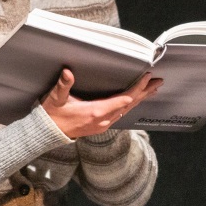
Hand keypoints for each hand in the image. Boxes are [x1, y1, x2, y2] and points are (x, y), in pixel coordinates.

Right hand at [41, 69, 161, 138]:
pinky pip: (121, 114)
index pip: (123, 99)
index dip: (137, 88)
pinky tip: (135, 99)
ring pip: (127, 110)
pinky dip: (131, 104)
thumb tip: (68, 73)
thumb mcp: (56, 99)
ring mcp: (103, 124)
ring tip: (152, 89)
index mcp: (95, 112)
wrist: (47, 133)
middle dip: (144, 92)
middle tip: (158, 82)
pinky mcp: (101, 125)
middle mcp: (103, 120)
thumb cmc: (52, 115)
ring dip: (140, 98)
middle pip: (129, 104)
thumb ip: (63, 86)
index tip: (147, 78)